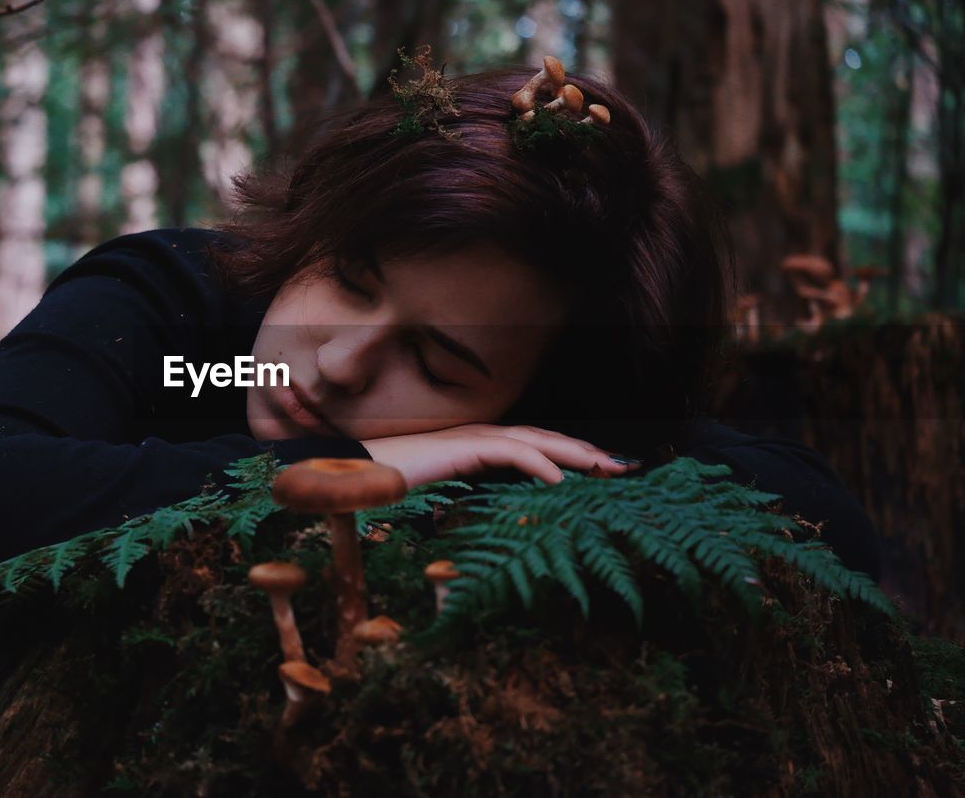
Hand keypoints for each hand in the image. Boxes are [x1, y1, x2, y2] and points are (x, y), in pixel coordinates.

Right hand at [359, 423, 639, 488]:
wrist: (347, 475)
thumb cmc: (385, 491)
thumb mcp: (435, 504)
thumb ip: (463, 510)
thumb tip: (492, 535)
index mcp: (475, 449)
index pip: (534, 447)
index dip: (571, 455)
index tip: (604, 472)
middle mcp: (477, 438)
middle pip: (543, 438)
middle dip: (587, 451)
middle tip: (626, 467)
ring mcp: (468, 439)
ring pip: (533, 440)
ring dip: (574, 452)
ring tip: (607, 468)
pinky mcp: (458, 448)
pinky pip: (506, 452)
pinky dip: (536, 462)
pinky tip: (560, 479)